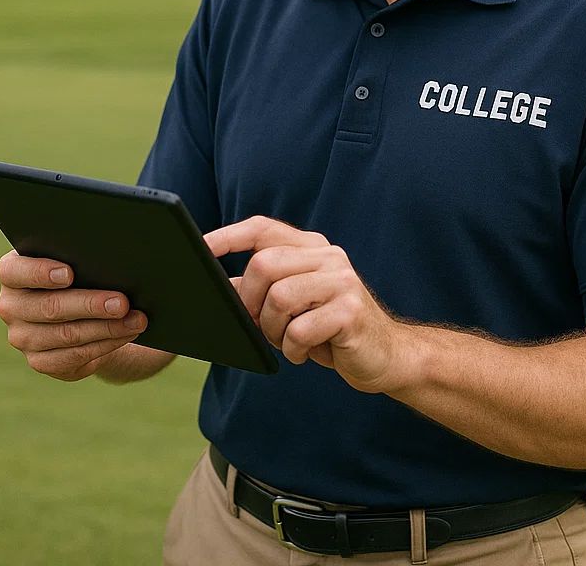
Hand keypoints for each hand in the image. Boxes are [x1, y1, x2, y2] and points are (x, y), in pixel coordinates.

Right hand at [0, 250, 147, 380]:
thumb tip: (111, 261)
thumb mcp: (75, 259)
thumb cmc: (79, 272)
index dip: (40, 272)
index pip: (14, 271)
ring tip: (136, 319)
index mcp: (11, 273)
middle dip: (90, 304)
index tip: (69, 274)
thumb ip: (80, 257)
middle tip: (122, 302)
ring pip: (67, 335)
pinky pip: (75, 356)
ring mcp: (22, 337)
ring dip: (107, 328)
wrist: (79, 310)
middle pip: (49, 307)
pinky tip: (126, 334)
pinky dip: (106, 344)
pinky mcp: (40, 361)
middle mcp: (10, 306)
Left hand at [205, 216, 413, 393]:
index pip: (262, 228)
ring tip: (286, 341)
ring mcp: (342, 281)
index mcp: (311, 247)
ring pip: (279, 298)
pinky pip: (299, 330)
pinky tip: (305, 354)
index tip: (200, 248)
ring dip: (271, 330)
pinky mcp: (350, 311)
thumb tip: (217, 286)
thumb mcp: (292, 304)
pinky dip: (293, 349)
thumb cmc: (330, 330)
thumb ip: (260, 290)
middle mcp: (328, 256)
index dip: (228, 236)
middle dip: (249, 302)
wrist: (386, 356)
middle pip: (264, 265)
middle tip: (256, 325)